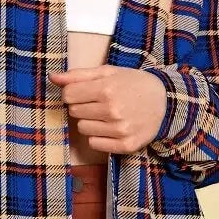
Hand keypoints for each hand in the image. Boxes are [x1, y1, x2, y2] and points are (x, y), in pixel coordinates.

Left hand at [48, 64, 167, 154]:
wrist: (165, 102)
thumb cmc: (133, 84)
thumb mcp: (108, 72)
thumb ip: (78, 75)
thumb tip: (52, 77)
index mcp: (107, 89)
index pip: (68, 95)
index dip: (73, 93)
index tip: (84, 92)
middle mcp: (113, 110)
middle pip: (74, 112)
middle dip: (83, 106)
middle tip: (100, 102)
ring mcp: (119, 130)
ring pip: (82, 129)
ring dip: (90, 121)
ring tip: (107, 114)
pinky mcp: (125, 145)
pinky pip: (94, 143)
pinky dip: (99, 136)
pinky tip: (111, 127)